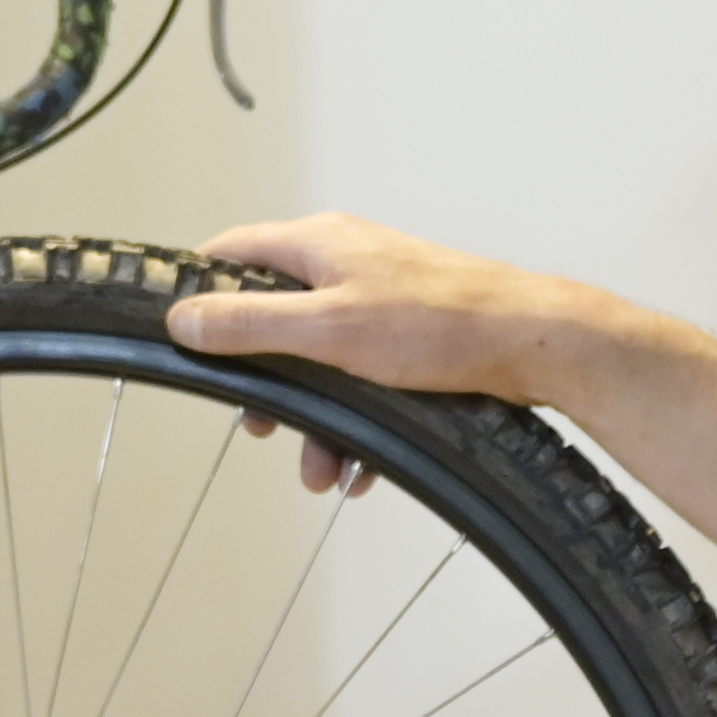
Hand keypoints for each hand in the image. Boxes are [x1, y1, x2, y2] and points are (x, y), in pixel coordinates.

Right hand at [167, 216, 628, 495]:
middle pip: (274, 320)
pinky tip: (362, 468)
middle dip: (267, 384)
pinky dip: (356, 424)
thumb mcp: (327, 330)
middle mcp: (346, 263)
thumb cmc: (443, 324)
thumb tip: (185, 319)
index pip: (232, 252)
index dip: (199, 291)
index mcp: (318, 246)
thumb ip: (251, 325)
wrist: (536, 345)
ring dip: (316, 420)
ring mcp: (380, 298)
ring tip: (321, 470)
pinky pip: (362, 381)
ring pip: (322, 362)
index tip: (180, 333)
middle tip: (260, 425)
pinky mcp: (410, 337)